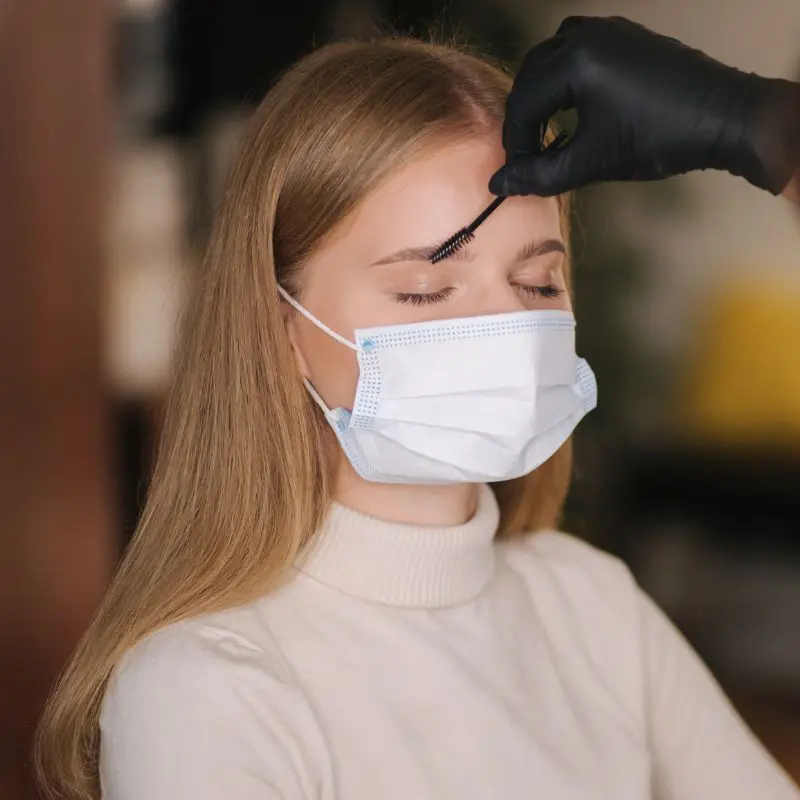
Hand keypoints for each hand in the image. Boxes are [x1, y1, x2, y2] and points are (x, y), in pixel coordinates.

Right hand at [489, 16, 798, 196]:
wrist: (724, 117)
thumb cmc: (658, 140)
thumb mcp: (592, 162)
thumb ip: (539, 175)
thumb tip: (498, 186)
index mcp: (574, 62)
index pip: (522, 102)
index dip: (514, 142)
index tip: (518, 170)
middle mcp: (585, 34)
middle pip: (531, 74)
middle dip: (524, 116)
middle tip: (527, 152)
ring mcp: (608, 29)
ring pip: (552, 58)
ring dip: (542, 93)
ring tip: (546, 130)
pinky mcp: (625, 34)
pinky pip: (578, 49)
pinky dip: (565, 77)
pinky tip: (574, 107)